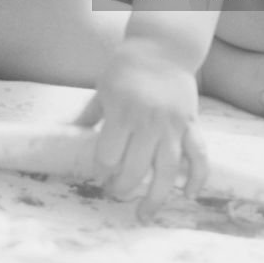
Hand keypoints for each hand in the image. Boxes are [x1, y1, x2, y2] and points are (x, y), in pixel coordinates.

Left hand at [75, 42, 207, 220]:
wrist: (162, 47)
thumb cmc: (126, 68)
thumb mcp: (102, 88)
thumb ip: (88, 115)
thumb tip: (64, 133)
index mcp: (122, 112)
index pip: (109, 156)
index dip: (101, 170)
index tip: (100, 174)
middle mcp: (148, 121)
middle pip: (135, 169)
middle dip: (122, 188)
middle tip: (115, 193)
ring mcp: (172, 124)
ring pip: (167, 170)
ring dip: (156, 197)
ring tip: (144, 215)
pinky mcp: (191, 124)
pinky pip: (199, 155)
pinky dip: (197, 178)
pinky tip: (189, 194)